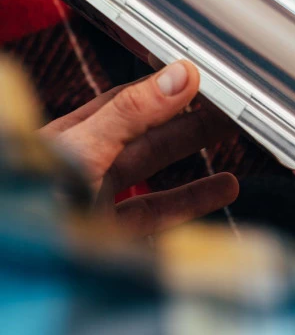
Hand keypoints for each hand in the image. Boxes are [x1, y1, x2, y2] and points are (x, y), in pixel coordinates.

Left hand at [39, 60, 238, 236]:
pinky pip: (161, 209)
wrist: (16, 259)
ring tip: (232, 133)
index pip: (132, 97)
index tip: (206, 75)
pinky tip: (222, 188)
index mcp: (77, 131)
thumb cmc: (29, 199)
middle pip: (151, 129)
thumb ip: (131, 113)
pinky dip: (194, 198)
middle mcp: (90, 160)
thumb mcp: (83, 148)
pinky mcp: (112, 233)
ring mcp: (101, 197)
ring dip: (196, 151)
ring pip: (158, 166)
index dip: (169, 84)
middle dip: (191, 112)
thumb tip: (177, 76)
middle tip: (231, 100)